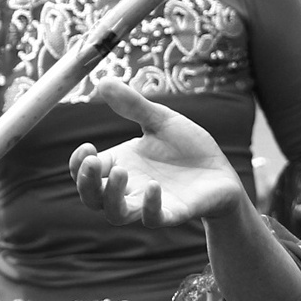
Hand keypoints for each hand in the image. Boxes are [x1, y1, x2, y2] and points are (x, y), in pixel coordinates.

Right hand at [70, 78, 246, 227]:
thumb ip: (133, 105)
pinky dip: (149, 207)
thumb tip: (103, 81)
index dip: (78, 163)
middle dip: (85, 183)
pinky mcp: (172, 213)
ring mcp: (149, 203)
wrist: (222, 170)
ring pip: (116, 214)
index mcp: (120, 165)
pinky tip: (154, 186)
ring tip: (120, 172)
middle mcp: (129, 188)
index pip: (85, 172)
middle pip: (92, 198)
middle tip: (91, 161)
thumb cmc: (188, 147)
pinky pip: (152, 219)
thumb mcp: (160, 120)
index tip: (86, 146)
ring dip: (111, 196)